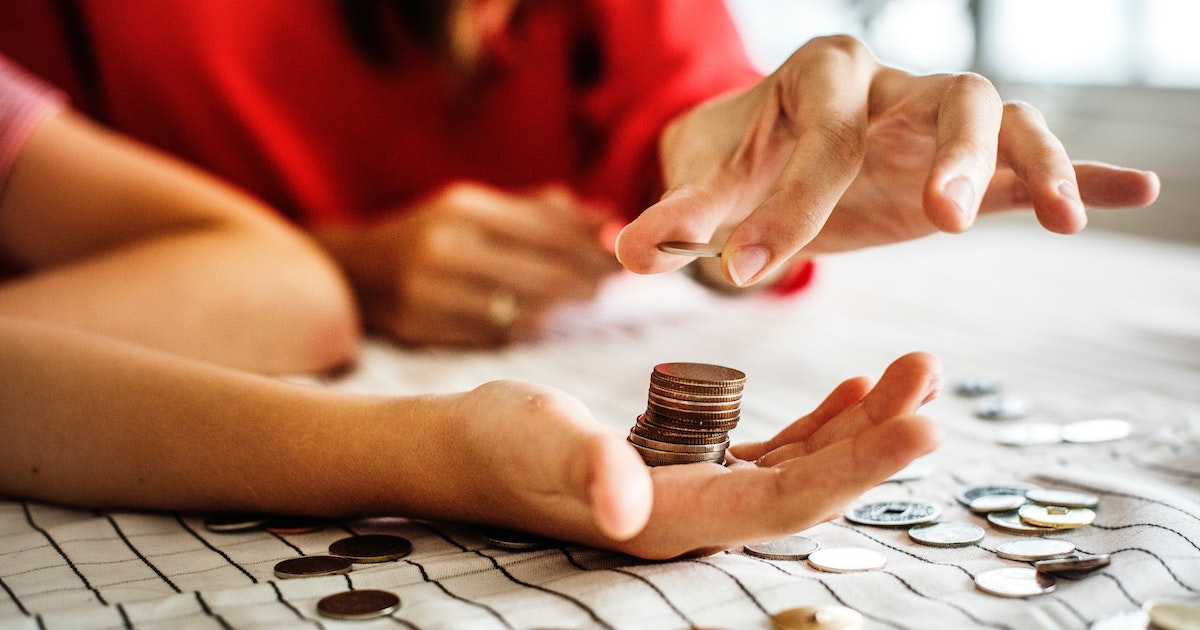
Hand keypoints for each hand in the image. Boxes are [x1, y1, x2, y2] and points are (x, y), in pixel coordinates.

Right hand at [317, 182, 621, 345]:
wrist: (355, 270)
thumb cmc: (431, 235)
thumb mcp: (477, 208)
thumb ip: (541, 211)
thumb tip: (608, 217)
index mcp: (464, 209)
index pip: (547, 230)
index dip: (592, 246)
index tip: (623, 254)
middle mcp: (445, 247)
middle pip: (541, 273)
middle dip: (586, 279)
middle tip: (614, 283)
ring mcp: (430, 291)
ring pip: (521, 309)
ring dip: (561, 307)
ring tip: (583, 297)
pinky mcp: (422, 326)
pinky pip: (494, 334)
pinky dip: (526, 327)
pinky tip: (541, 318)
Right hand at [444, 352, 942, 558]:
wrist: (466, 447)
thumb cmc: (496, 443)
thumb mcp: (538, 442)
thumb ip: (586, 470)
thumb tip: (624, 506)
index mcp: (673, 520)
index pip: (786, 502)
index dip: (859, 470)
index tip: (923, 426)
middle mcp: (698, 518)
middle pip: (812, 486)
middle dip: (879, 439)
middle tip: (932, 379)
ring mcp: (699, 494)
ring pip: (803, 466)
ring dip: (861, 425)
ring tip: (912, 374)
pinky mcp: (691, 468)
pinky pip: (773, 451)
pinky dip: (820, 422)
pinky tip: (853, 392)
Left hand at [616, 35, 1160, 287]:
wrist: (768, 152)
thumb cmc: (738, 163)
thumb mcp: (706, 186)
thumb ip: (675, 218)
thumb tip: (626, 251)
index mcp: (818, 78)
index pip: (819, 137)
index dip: (786, 205)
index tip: (749, 271)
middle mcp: (888, 85)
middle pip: (945, 95)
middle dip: (948, 154)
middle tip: (939, 221)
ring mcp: (933, 119)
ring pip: (1003, 116)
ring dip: (1030, 161)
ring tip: (1058, 217)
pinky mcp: (965, 161)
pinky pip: (1035, 156)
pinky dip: (1080, 173)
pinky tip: (1134, 193)